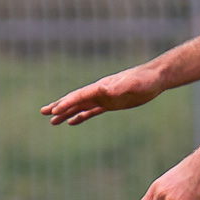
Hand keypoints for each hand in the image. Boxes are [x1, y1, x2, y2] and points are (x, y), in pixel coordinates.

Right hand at [41, 65, 164, 125]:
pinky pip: (92, 111)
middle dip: (59, 106)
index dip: (65, 103)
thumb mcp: (134, 84)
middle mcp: (100, 91)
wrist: (157, 77)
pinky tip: (72, 122)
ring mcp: (104, 97)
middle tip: (43, 112)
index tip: (53, 111)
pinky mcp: (111, 103)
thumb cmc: (147, 80)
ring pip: (80, 106)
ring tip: (52, 121)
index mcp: (101, 87)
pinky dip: (81, 116)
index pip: (79, 96)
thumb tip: (105, 89)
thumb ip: (120, 86)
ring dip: (66, 113)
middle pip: (75, 99)